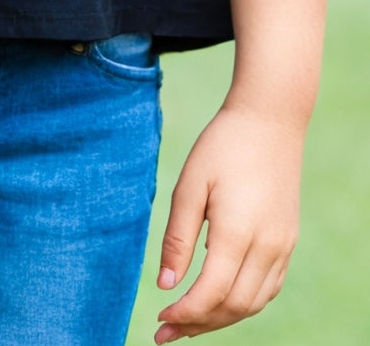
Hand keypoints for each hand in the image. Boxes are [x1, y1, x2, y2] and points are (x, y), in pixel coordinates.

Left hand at [154, 105, 303, 340]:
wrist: (269, 122)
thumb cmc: (221, 147)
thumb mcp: (190, 185)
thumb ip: (177, 237)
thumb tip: (166, 285)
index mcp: (238, 233)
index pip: (211, 293)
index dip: (185, 314)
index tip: (159, 319)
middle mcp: (267, 247)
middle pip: (233, 307)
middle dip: (198, 325)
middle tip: (165, 332)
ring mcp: (282, 247)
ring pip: (253, 303)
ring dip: (220, 318)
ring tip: (188, 322)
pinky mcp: (287, 241)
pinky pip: (268, 288)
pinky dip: (243, 303)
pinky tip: (219, 300)